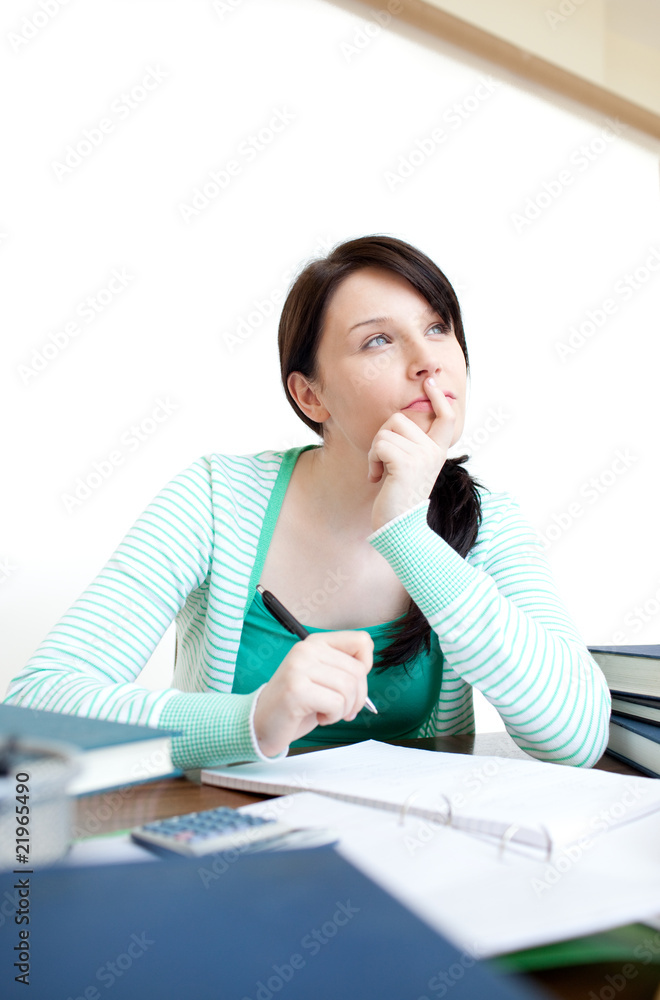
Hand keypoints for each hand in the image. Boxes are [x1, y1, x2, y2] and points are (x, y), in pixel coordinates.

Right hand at [253, 630, 373, 756]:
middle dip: (357, 697)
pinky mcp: (296, 689)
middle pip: (358, 670)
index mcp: (315, 642)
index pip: (362, 641)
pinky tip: (317, 716)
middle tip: (340, 708)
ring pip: (349, 688)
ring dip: (343, 709)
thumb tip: (367, 665)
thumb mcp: (323, 677)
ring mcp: (299, 668)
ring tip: (326, 712)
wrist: (261, 724)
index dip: (365, 666)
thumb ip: (343, 666)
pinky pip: (336, 703)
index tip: (351, 683)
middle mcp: (306, 649)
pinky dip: (332, 717)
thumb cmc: (298, 704)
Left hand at [368, 376, 455, 532]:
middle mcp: (434, 452)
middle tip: (382, 461)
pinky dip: (372, 461)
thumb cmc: (398, 497)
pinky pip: (379, 445)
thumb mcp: (409, 467)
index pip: (446, 418)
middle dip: (383, 436)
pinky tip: (376, 478)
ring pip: (386, 432)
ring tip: (381, 473)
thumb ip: (410, 445)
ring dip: (375, 452)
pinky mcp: (406, 464)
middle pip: (400, 419)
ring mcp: (422, 457)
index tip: (430, 382)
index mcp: (438, 451)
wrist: (400, 527)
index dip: (439, 398)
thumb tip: (399, 419)